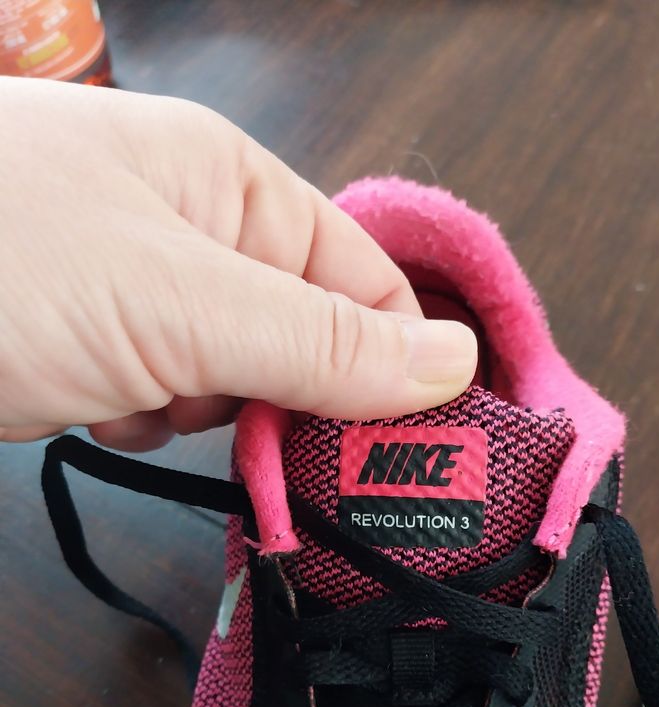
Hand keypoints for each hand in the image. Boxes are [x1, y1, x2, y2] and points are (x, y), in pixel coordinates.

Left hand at [0, 78, 475, 449]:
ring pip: (229, 377)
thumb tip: (451, 363)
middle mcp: (192, 228)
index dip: (391, 365)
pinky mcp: (88, 337)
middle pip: (299, 336)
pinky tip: (93, 407)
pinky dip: (140, 416)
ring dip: (198, 409)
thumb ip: (322, 344)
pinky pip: (160, 393)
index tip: (396, 447)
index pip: (363, 282)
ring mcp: (135, 283)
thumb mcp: (180, 307)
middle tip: (245, 427)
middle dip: (278, 396)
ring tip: (137, 396)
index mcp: (233, 188)